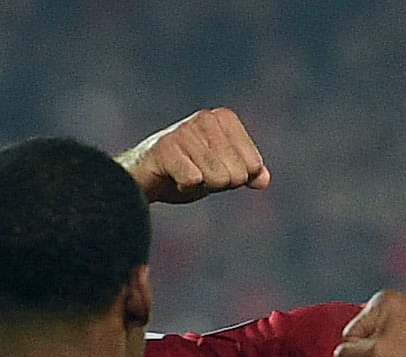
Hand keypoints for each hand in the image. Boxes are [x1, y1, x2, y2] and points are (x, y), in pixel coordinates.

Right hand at [114, 107, 271, 203]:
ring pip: (217, 178)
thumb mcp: (223, 173)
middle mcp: (205, 118)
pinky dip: (183, 187)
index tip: (213, 170)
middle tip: (195, 174)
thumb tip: (263, 180)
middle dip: (218, 183)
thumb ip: (248, 173)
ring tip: (183, 174)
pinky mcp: (165, 147)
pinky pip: (193, 181)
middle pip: (237, 174)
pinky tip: (171, 177)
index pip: (253, 165)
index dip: (236, 178)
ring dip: (200, 186)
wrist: (142, 180)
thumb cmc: (185, 173)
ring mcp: (184, 131)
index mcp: (224, 118)